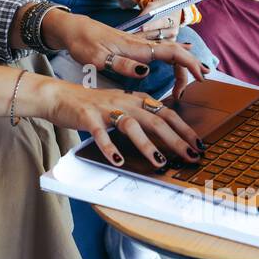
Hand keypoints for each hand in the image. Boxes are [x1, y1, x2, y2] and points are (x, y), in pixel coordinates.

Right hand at [41, 79, 205, 171]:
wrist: (60, 96)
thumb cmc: (93, 106)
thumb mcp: (121, 107)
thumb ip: (140, 117)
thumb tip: (163, 135)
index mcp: (135, 99)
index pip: (166, 112)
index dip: (184, 129)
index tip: (198, 145)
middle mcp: (124, 101)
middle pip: (155, 120)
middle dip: (175, 140)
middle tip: (190, 156)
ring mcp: (106, 109)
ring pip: (131, 126)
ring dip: (147, 145)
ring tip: (159, 163)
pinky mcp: (88, 117)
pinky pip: (100, 133)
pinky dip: (109, 147)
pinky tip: (118, 160)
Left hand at [44, 10, 207, 98]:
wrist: (72, 28)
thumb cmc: (82, 43)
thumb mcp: (97, 58)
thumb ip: (121, 65)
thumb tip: (145, 71)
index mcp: (135, 48)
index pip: (172, 53)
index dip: (189, 64)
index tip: (199, 78)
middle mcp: (140, 44)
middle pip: (175, 52)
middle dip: (190, 67)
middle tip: (194, 86)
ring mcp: (137, 43)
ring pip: (169, 50)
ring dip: (184, 62)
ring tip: (195, 76)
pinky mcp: (132, 44)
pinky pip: (159, 48)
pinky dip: (173, 54)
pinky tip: (180, 55)